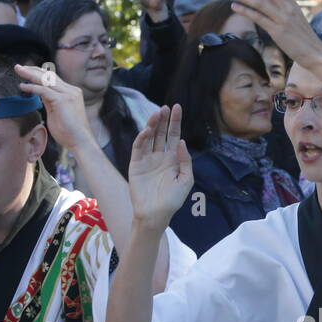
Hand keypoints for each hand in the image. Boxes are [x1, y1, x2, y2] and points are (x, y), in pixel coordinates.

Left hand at [15, 64, 91, 152]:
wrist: (80, 142)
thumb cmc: (69, 133)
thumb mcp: (56, 112)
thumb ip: (49, 101)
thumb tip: (40, 94)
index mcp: (71, 92)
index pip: (53, 78)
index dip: (39, 73)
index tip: (26, 71)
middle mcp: (71, 90)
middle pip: (49, 75)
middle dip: (32, 70)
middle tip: (18, 67)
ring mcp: (68, 94)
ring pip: (46, 80)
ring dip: (30, 74)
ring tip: (18, 70)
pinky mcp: (62, 100)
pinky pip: (44, 90)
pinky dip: (32, 87)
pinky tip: (22, 86)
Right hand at [127, 105, 193, 229]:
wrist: (155, 214)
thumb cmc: (173, 200)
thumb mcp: (186, 180)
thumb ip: (185, 161)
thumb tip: (181, 142)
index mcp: (172, 159)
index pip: (174, 136)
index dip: (175, 122)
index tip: (177, 107)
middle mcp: (159, 156)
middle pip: (161, 133)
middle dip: (163, 120)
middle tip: (165, 107)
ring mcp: (147, 159)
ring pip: (149, 137)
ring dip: (153, 125)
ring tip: (157, 113)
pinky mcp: (136, 164)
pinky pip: (139, 147)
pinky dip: (142, 137)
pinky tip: (148, 130)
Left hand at [227, 0, 321, 72]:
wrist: (316, 54)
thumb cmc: (303, 39)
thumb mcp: (292, 19)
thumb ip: (278, 7)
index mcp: (291, 3)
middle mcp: (287, 7)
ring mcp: (282, 19)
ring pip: (259, 2)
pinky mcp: (277, 31)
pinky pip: (258, 18)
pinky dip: (245, 11)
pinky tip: (234, 6)